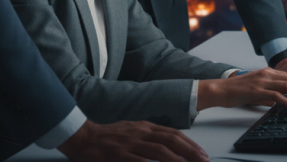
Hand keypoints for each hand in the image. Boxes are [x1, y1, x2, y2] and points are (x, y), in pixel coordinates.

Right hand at [58, 119, 207, 161]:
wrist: (82, 136)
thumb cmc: (108, 137)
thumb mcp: (132, 131)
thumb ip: (148, 138)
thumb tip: (168, 145)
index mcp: (145, 127)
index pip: (172, 134)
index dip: (189, 143)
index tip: (202, 153)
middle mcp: (140, 133)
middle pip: (171, 140)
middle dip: (190, 151)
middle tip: (204, 160)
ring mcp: (130, 144)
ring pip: (159, 150)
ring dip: (177, 159)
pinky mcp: (119, 155)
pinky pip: (139, 161)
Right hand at [198, 68, 286, 110]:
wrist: (221, 89)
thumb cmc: (238, 90)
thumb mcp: (258, 88)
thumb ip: (271, 92)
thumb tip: (283, 101)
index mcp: (270, 71)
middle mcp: (268, 73)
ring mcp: (262, 81)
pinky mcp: (257, 90)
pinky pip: (275, 94)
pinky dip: (286, 101)